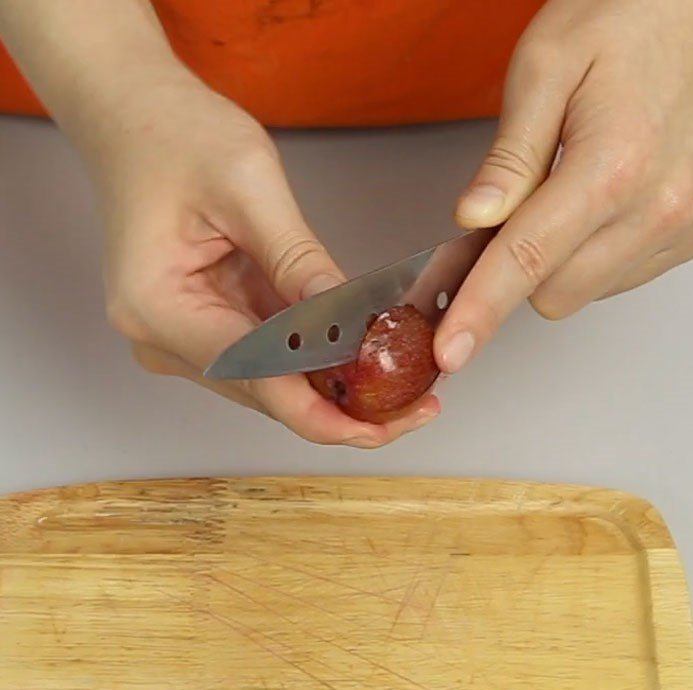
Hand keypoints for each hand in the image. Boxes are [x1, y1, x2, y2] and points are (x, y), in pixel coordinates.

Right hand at [99, 74, 438, 445]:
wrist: (133, 117)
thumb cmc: (174, 135)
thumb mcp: (250, 187)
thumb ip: (300, 261)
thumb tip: (351, 323)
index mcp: (160, 307)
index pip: (256, 379)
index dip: (325, 413)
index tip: (384, 426)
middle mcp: (163, 337)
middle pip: (266, 396)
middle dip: (343, 409)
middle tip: (416, 410)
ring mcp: (183, 335)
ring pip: (272, 384)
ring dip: (335, 390)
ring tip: (404, 391)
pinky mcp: (206, 325)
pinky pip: (269, 357)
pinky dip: (317, 361)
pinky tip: (366, 361)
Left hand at [436, 0, 692, 372]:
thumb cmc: (630, 16)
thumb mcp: (544, 66)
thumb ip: (508, 156)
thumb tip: (475, 220)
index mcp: (612, 163)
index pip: (526, 260)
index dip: (481, 309)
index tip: (454, 350)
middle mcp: (664, 203)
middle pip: (557, 293)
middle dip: (525, 268)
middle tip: (524, 213)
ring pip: (596, 289)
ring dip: (571, 257)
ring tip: (585, 187)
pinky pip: (637, 271)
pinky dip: (613, 247)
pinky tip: (623, 195)